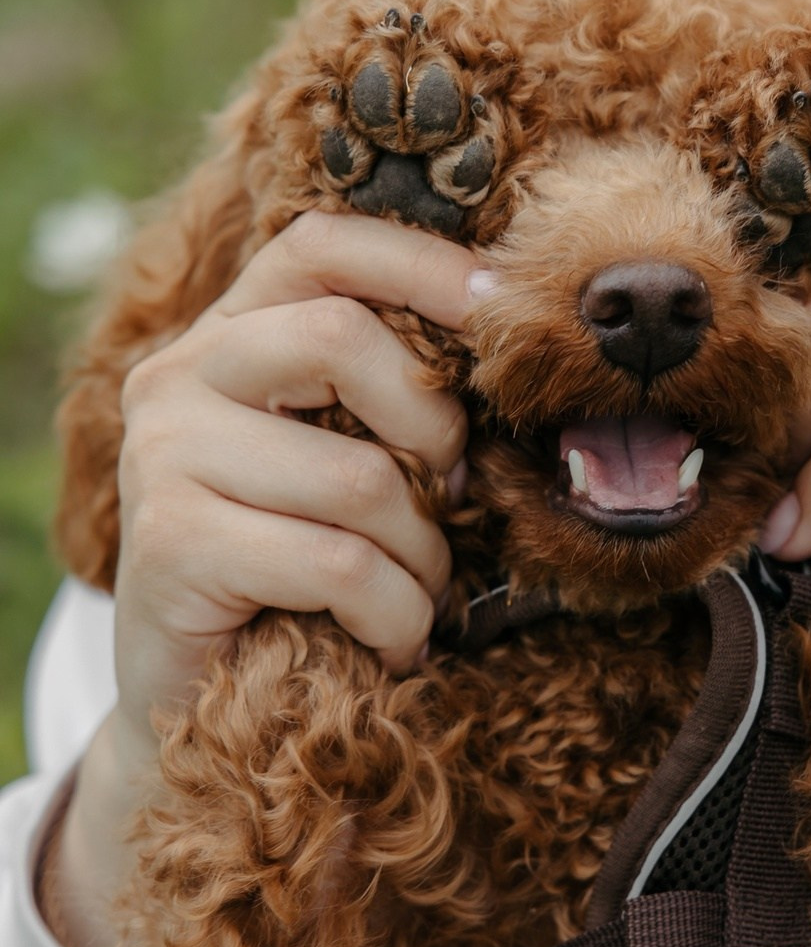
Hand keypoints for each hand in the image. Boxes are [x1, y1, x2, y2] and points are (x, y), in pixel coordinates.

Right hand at [111, 209, 485, 750]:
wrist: (197, 701)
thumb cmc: (302, 569)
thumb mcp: (350, 459)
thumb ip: (392, 394)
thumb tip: (512, 336)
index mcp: (230, 333)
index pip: (322, 246)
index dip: (419, 262)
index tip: (499, 310)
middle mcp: (179, 375)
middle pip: (338, 336)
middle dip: (431, 426)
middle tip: (453, 497)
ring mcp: (162, 455)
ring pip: (356, 475)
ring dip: (422, 553)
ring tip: (417, 595)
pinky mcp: (169, 543)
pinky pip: (336, 563)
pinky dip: (394, 614)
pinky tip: (390, 643)